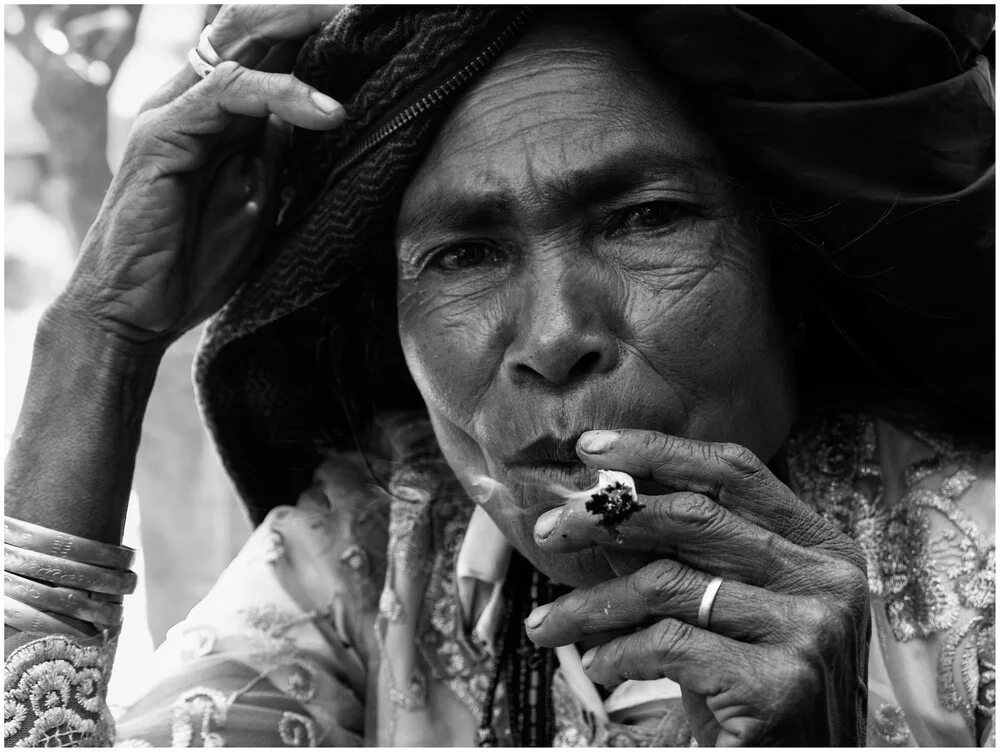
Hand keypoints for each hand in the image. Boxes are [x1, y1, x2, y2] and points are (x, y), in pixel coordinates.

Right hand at [51, 5, 345, 350]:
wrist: (137, 310)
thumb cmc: (195, 262)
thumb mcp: (259, 200)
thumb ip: (277, 154)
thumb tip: (319, 117)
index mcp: (217, 113)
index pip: (266, 48)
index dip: (314, 31)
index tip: (374, 28)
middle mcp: (192, 99)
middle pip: (252, 27)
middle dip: (310, 13)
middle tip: (371, 9)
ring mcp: (174, 111)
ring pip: (241, 43)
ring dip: (304, 33)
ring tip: (360, 30)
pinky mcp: (163, 133)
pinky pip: (227, 91)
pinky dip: (282, 93)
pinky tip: (328, 112)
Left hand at [525, 430, 869, 746]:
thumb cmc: (750, 690)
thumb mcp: (724, 611)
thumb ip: (681, 555)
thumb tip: (602, 500)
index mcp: (822, 547)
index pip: (735, 470)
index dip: (659, 449)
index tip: (591, 447)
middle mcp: (828, 580)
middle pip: (695, 516)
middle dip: (606, 517)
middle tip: (548, 531)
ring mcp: (811, 631)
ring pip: (667, 583)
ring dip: (591, 605)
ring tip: (548, 625)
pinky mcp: (780, 685)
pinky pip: (668, 643)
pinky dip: (618, 654)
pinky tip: (598, 669)